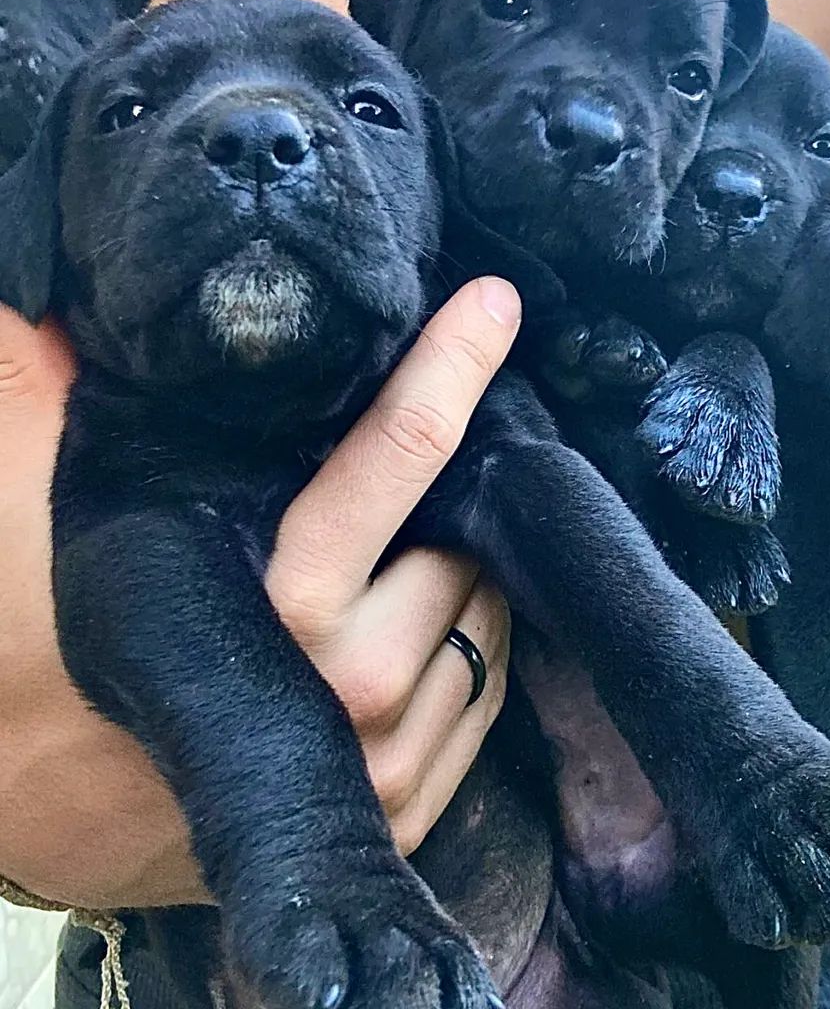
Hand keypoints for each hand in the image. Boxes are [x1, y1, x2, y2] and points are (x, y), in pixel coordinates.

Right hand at [0, 277, 518, 909]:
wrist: (45, 816)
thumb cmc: (48, 658)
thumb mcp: (50, 523)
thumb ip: (49, 409)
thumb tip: (45, 308)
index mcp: (277, 601)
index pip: (397, 455)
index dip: (450, 366)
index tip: (493, 304)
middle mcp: (350, 688)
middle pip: (467, 543)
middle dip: (457, 501)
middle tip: (428, 471)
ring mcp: (389, 764)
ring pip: (492, 619)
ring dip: (470, 572)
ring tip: (409, 551)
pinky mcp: (410, 814)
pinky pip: (491, 697)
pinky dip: (475, 645)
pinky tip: (421, 621)